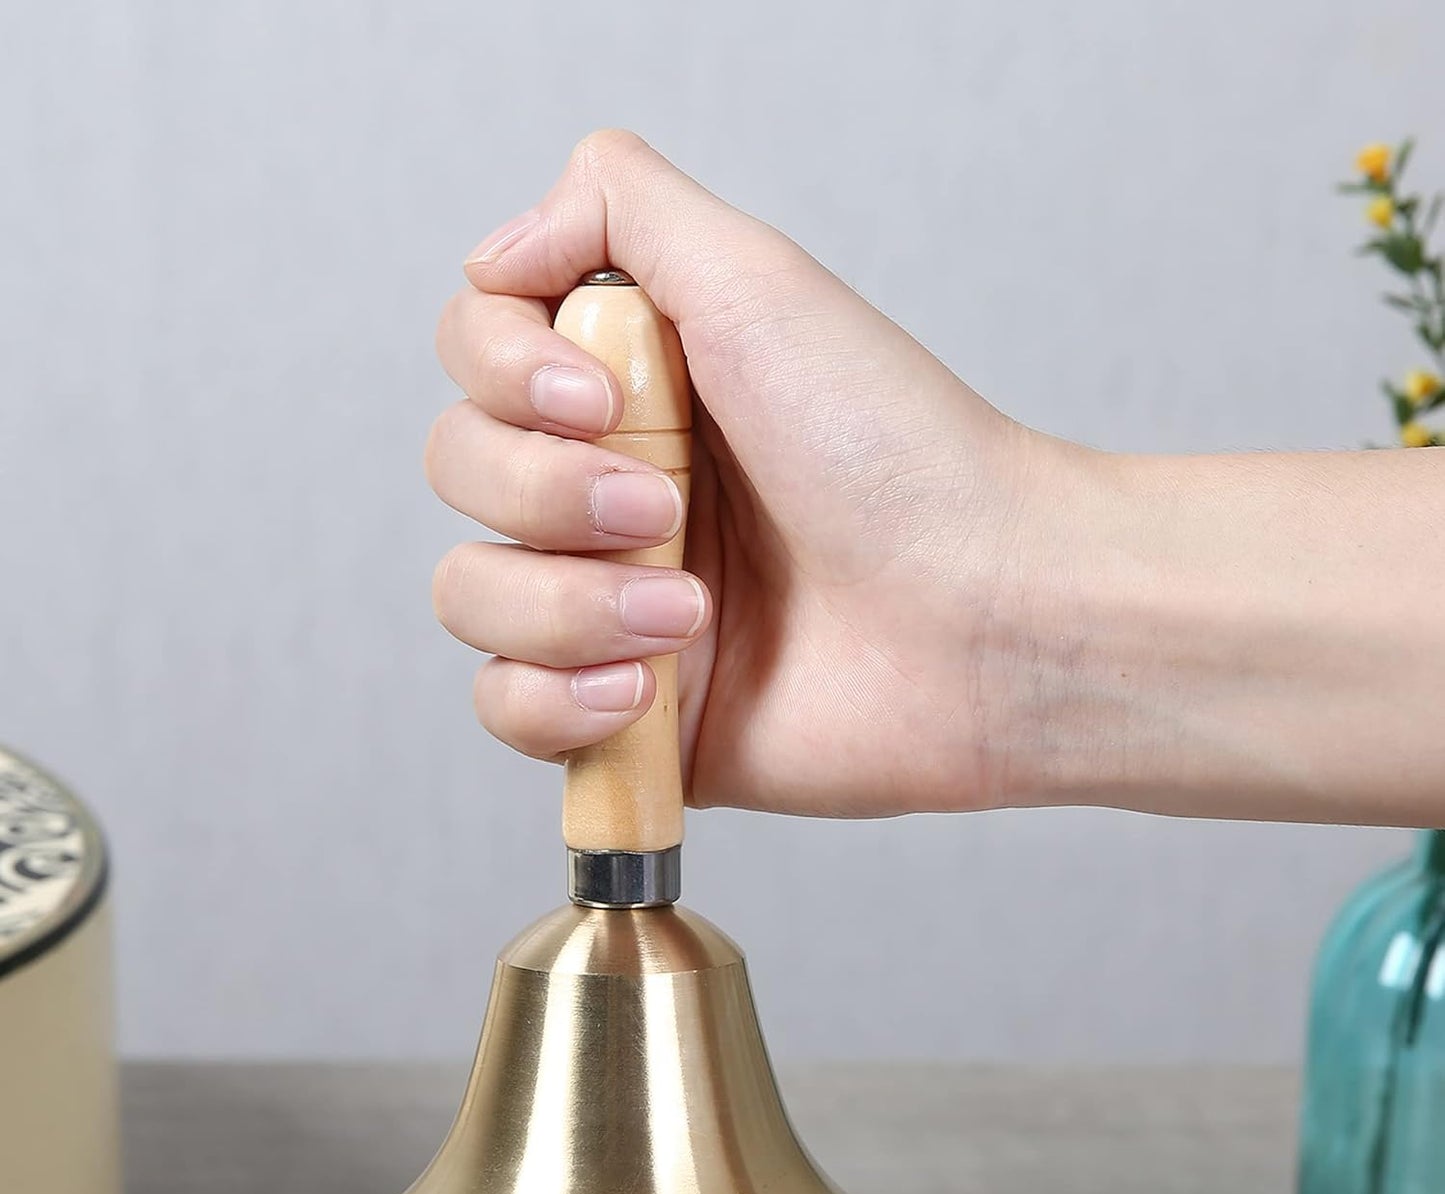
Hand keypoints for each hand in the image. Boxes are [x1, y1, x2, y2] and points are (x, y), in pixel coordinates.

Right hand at [427, 130, 1087, 817]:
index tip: (601, 400)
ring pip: (469, 596)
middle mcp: (612, 492)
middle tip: (665, 510)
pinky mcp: (628, 717)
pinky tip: (641, 691)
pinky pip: (508, 708)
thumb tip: (498, 250)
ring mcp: (613, 609)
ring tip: (687, 614)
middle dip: (547, 494)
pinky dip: (554, 700)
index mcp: (634, 391)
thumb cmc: (893, 453)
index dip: (504, 377)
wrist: (982, 617)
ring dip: (564, 603)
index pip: (475, 362)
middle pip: (459, 472)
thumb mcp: (756, 279)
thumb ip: (616, 207)